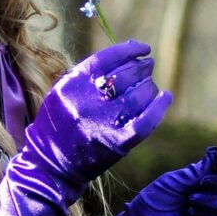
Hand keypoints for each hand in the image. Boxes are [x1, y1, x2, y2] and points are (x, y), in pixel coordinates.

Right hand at [23, 40, 171, 198]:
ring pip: (138, 95)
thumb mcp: (62, 94)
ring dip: (149, 86)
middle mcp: (87, 101)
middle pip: (125, 75)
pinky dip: (159, 106)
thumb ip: (88, 77)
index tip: (142, 49)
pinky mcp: (118, 143)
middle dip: (142, 67)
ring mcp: (103, 123)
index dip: (128, 50)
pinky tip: (166, 96)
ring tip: (150, 85)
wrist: (50, 166)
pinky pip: (146, 121)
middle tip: (148, 66)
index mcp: (72, 85)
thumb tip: (126, 59)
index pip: (106, 58)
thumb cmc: (57, 126)